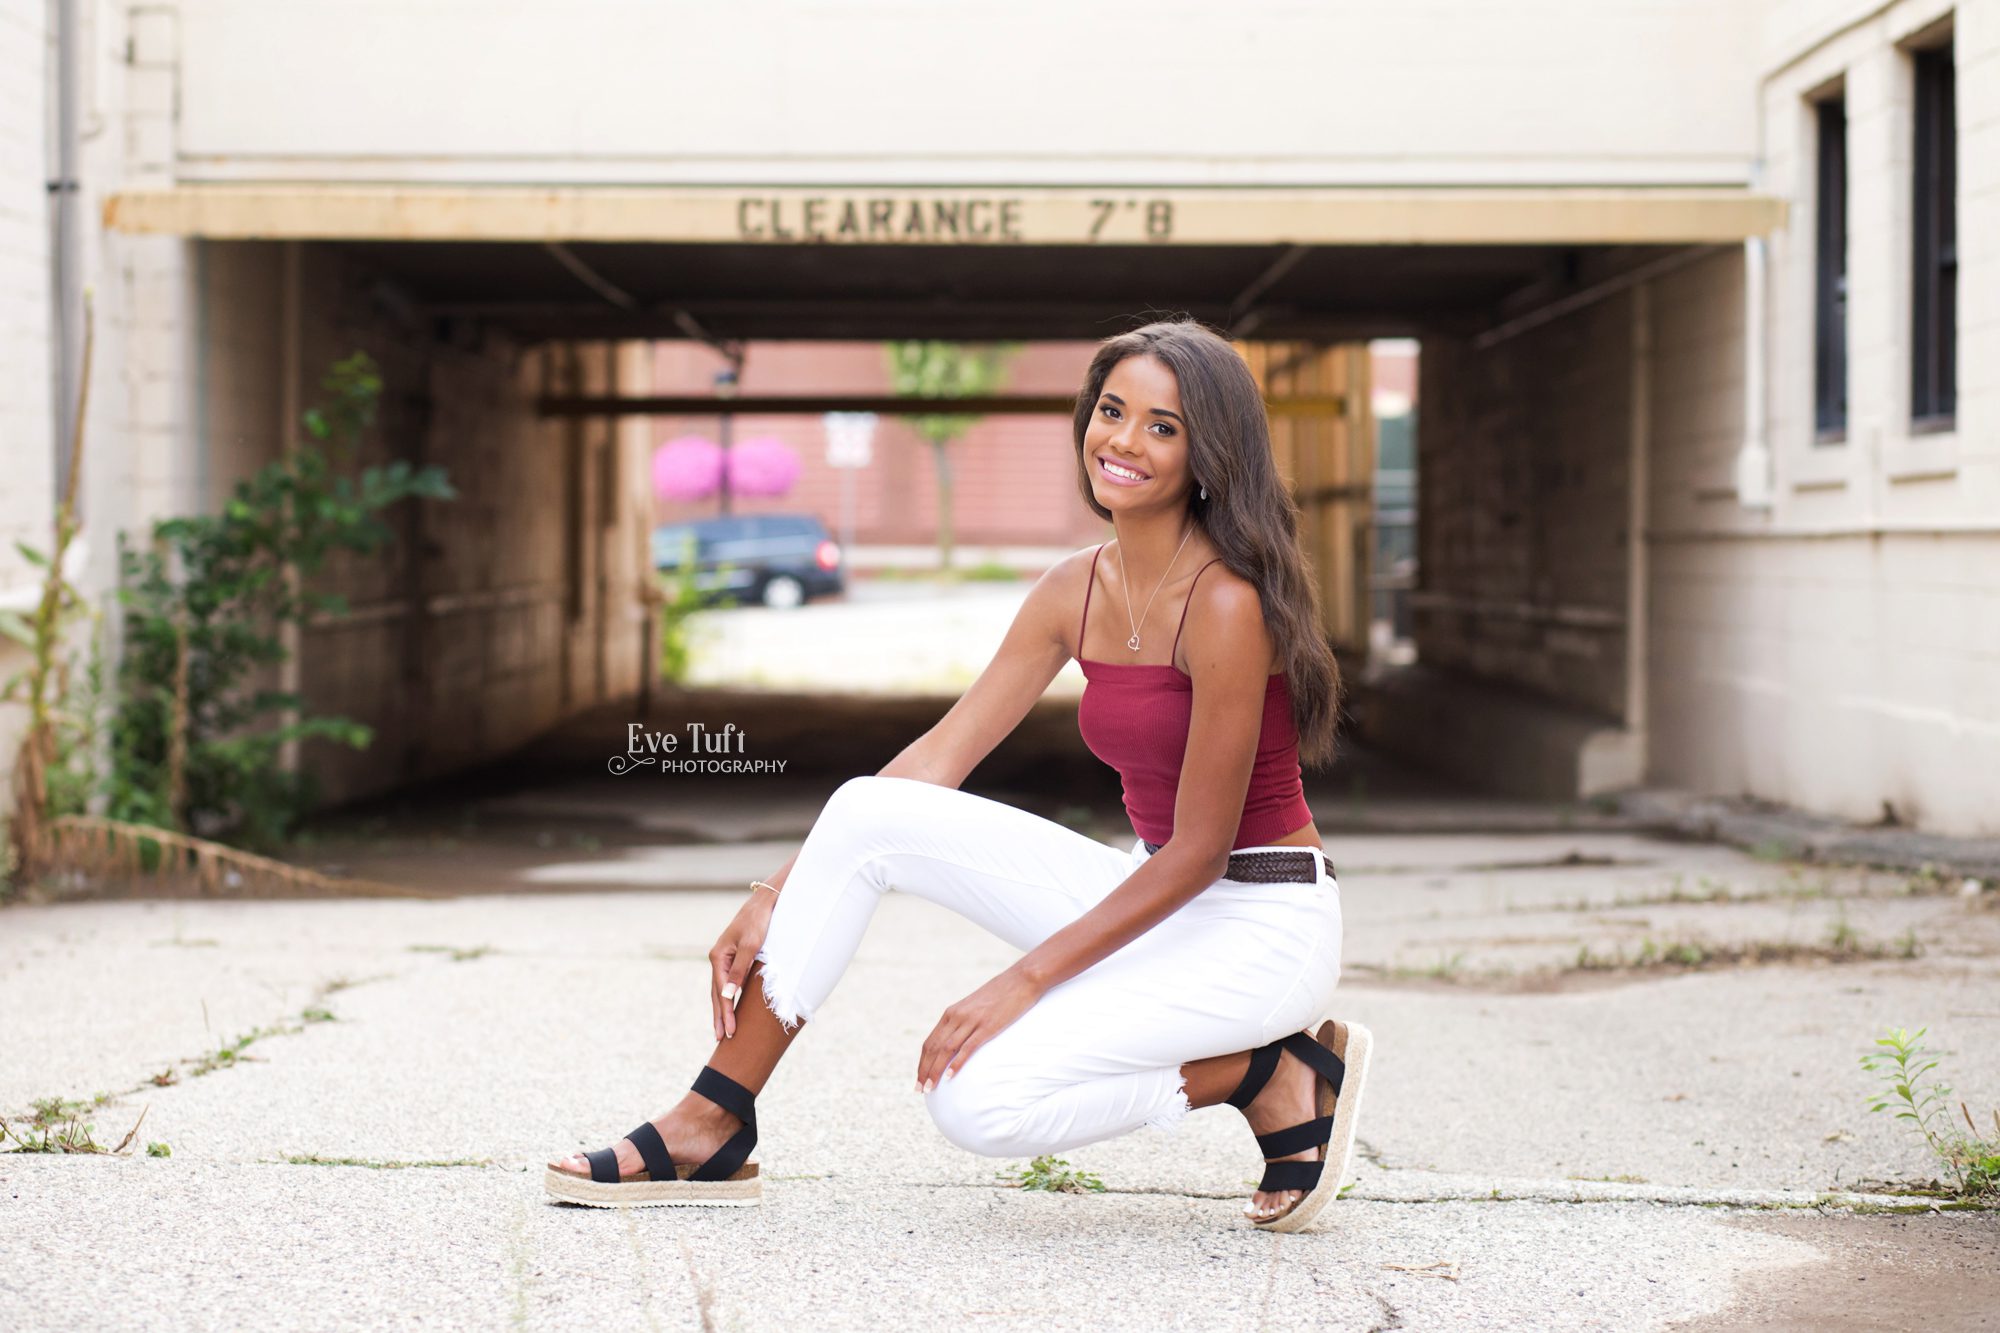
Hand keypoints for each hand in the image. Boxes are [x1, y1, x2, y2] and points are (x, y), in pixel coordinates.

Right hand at [710, 891, 775, 1040]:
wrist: (766, 902)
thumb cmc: (759, 922)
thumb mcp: (751, 946)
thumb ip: (739, 971)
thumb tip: (727, 995)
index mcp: (719, 957)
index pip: (720, 993)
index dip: (725, 1013)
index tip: (730, 1032)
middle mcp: (719, 959)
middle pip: (716, 993)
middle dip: (719, 1016)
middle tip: (720, 1039)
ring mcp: (726, 959)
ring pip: (721, 989)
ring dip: (722, 1009)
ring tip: (722, 1029)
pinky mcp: (735, 957)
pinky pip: (729, 982)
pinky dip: (729, 997)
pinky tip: (731, 1006)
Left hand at [915, 968, 1044, 1091]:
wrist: (1022, 979)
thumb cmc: (1001, 994)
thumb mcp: (976, 1007)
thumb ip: (965, 1022)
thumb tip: (960, 1041)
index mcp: (952, 1012)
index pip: (930, 1042)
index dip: (922, 1062)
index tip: (919, 1078)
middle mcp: (957, 1016)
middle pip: (933, 1048)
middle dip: (924, 1071)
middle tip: (919, 1089)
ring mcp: (971, 1021)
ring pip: (946, 1050)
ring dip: (935, 1071)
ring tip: (929, 1089)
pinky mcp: (987, 1026)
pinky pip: (967, 1047)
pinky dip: (957, 1063)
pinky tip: (950, 1077)